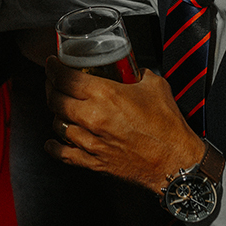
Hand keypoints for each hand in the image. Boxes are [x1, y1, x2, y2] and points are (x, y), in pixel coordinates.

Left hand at [44, 56, 204, 192]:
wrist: (175, 161)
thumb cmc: (167, 127)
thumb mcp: (155, 86)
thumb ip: (137, 74)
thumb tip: (131, 70)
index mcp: (105, 94)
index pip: (65, 77)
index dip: (53, 68)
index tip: (52, 64)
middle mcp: (93, 117)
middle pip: (55, 99)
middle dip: (50, 87)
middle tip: (53, 82)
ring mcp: (91, 141)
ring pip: (57, 124)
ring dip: (56, 114)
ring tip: (61, 108)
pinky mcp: (93, 161)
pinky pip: (63, 153)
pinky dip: (55, 146)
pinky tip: (53, 141)